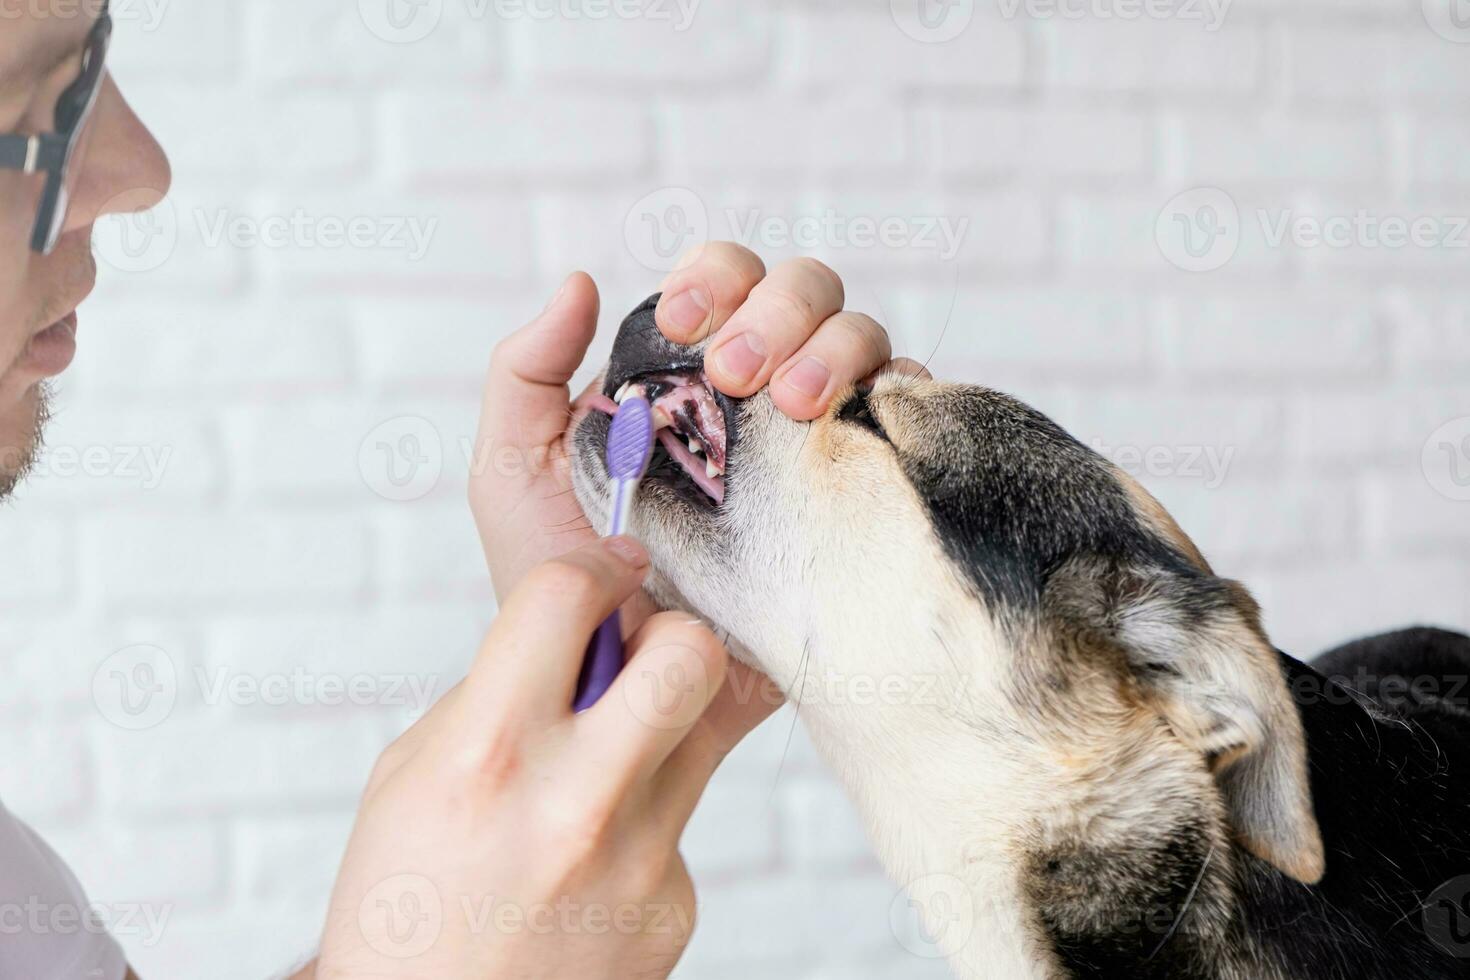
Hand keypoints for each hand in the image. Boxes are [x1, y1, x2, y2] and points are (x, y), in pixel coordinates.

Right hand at [315, 537, 780, 979]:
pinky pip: (684, 815)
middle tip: (637, 655)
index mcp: (486, 757)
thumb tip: (576, 635)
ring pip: (709, 725)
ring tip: (611, 753)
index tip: (599, 578)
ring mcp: (640, 859)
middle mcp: (575, 803)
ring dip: (667, 715)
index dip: (590, 568)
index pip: (568, 596)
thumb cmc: (404, 907)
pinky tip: (593, 860)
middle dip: (671, 631)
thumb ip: (493, 695)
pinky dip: (647, 815)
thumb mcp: (408, 780)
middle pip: (690, 653)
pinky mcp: (677, 904)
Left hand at [470, 244, 916, 603]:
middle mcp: (755, 399)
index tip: (684, 326)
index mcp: (681, 376)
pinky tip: (856, 425)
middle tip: (735, 374)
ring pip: (865, 342)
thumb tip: (580, 282)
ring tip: (795, 405)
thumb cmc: (566, 586)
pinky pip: (907, 423)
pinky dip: (902, 399)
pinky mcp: (856, 500)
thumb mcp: (515, 473)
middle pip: (806, 295)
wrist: (628, 690)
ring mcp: (811, 446)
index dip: (717, 280)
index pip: (724, 285)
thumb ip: (525, 374)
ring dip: (836, 350)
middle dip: (780, 311)